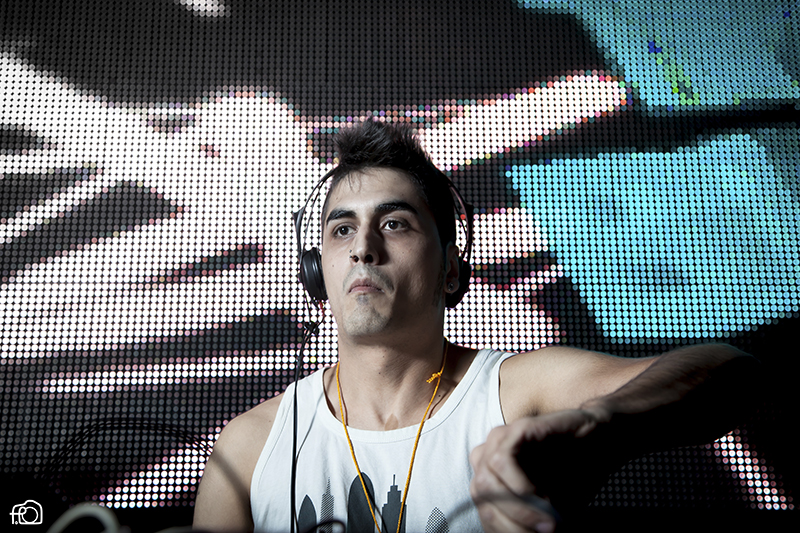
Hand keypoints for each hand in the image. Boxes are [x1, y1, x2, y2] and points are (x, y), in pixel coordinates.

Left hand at [469, 409, 613, 531]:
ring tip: (546, 519)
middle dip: (511, 520)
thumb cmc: (572, 475)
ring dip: (517, 507)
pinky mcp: (518, 428)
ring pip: (486, 480)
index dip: (504, 528)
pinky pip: (502, 459)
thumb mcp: (545, 507)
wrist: (600, 443)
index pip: (482, 506)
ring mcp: (501, 440)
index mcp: (489, 473)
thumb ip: (524, 516)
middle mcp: (488, 455)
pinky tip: (542, 496)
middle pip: (480, 494)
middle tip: (544, 531)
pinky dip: (519, 485)